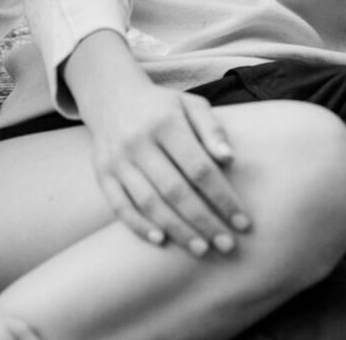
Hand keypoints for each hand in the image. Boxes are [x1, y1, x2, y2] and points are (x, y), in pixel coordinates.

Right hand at [83, 79, 249, 257]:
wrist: (111, 95)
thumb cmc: (161, 106)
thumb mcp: (190, 105)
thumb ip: (212, 129)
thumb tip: (230, 159)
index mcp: (165, 122)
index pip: (199, 168)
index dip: (223, 198)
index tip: (243, 222)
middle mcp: (138, 141)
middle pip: (175, 190)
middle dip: (204, 222)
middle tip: (228, 245)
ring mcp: (117, 159)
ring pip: (149, 202)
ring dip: (177, 230)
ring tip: (202, 249)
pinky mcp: (102, 172)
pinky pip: (119, 205)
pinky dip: (138, 225)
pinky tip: (161, 240)